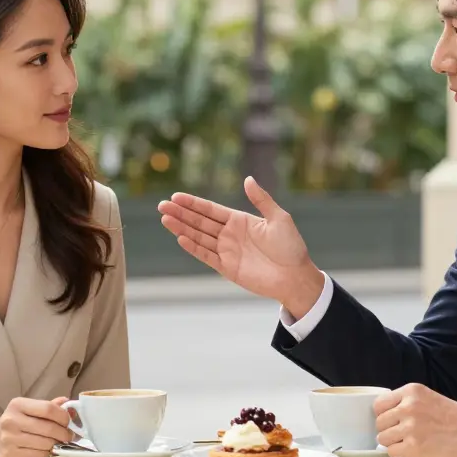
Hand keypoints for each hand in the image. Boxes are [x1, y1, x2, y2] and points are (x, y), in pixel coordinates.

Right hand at [0, 397, 73, 456]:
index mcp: (17, 404)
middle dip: (64, 434)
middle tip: (68, 437)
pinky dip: (46, 454)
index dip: (63, 417)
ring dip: (55, 445)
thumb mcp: (25, 411)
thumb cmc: (12, 426)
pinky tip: (43, 451)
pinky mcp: (9, 455)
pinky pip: (39, 455)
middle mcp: (11, 420)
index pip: (48, 409)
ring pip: (46, 443)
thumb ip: (46, 406)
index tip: (68, 423)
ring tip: (54, 444)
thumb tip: (66, 401)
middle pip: (49, 428)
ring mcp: (9, 438)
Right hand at [158, 176, 324, 316]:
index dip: (193, 203)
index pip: (210, 210)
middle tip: (162, 205)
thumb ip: (261, 199)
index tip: (175, 196)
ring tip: (165, 218)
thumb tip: (248, 179)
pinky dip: (193, 247)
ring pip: (199, 237)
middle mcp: (230, 235)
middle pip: (200, 222)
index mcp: (240, 220)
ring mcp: (227, 251)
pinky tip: (181, 237)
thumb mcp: (279, 218)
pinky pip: (206, 256)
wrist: (295, 276)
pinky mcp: (227, 268)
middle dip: (181, 213)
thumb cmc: (291, 246)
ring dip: (182, 228)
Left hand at [374, 383, 456, 456]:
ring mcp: (410, 427)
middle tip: (405, 434)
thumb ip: (407, 402)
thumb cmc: (455, 418)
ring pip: (383, 438)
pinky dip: (400, 454)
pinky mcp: (414, 447)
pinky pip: (391, 452)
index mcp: (411, 391)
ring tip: (411, 442)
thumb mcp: (428, 398)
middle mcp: (408, 406)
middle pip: (379, 423)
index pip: (379, 404)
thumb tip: (385, 415)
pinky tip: (414, 451)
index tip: (393, 421)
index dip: (384, 415)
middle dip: (390, 430)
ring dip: (394, 443)